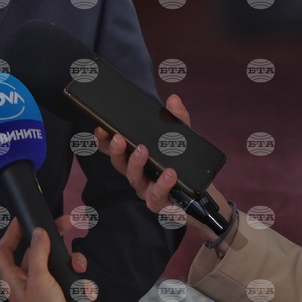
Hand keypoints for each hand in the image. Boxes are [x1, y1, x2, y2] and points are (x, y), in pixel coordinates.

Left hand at [0, 219, 71, 301]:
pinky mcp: (58, 296)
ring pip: (57, 264)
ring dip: (72, 264)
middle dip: (53, 241)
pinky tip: (83, 289)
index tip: (21, 219)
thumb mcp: (40, 281)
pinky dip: (79, 282)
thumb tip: (38, 234)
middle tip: (66, 224)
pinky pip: (69, 280)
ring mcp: (43, 289)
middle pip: (36, 252)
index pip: (3, 251)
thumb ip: (37, 254)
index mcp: (12, 279)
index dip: (10, 233)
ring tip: (79, 268)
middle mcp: (26, 282)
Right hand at [96, 94, 232, 245]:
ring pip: (134, 178)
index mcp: (136, 159)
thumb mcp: (182, 139)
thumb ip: (177, 120)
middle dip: (116, 150)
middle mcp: (137, 174)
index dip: (104, 140)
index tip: (101, 128)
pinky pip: (157, 195)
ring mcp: (146, 189)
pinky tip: (170, 174)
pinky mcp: (159, 202)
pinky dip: (163, 184)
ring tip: (143, 150)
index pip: (114, 149)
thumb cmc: (183, 166)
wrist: (201, 194)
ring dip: (136, 164)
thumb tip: (173, 99)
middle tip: (118, 138)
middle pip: (119, 163)